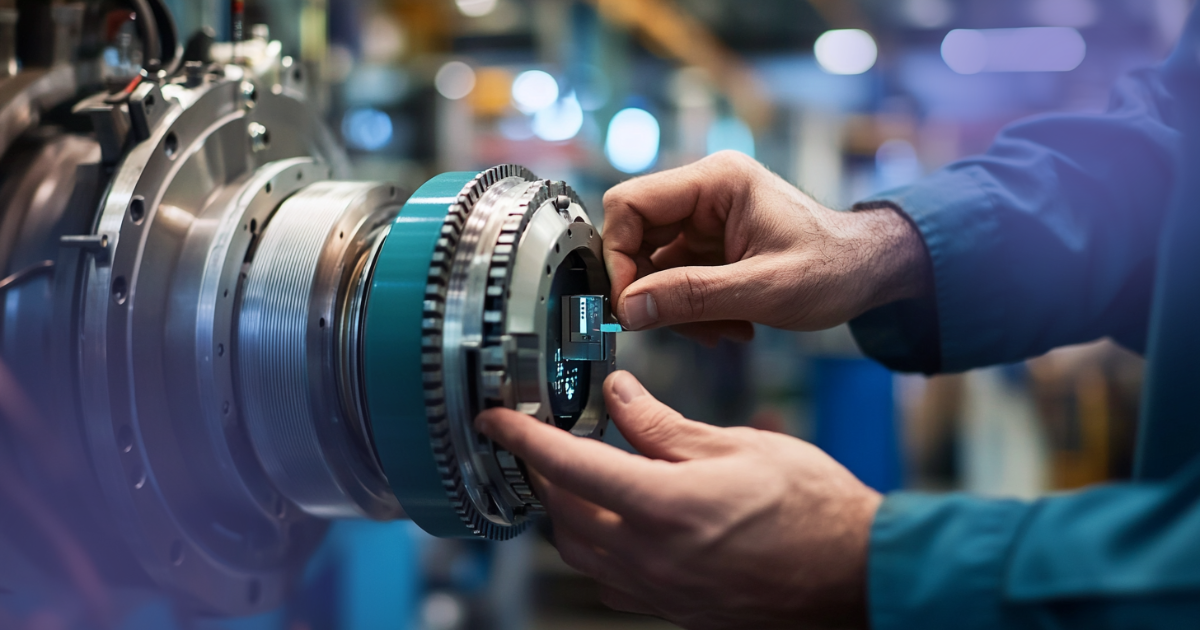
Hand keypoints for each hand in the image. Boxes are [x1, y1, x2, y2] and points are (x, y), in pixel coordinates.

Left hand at [476, 371, 881, 629]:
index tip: (496, 419)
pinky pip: (608, 580)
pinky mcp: (671, 608)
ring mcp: (657, 590)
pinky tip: (614, 523)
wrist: (855, 575)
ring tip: (576, 475)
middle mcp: (648, 556)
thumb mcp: (735, 445)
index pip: (567, 467)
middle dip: (542, 473)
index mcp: (661, 507)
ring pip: (578, 550)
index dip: (523, 438)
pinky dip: (595, 547)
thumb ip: (663, 424)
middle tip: (543, 439)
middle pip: (561, 512)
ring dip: (564, 511)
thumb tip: (618, 395)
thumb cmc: (811, 508)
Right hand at [602, 150, 930, 344]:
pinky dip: (690, 310)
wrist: (871, 273)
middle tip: (668, 326)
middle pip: (636, 236)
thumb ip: (692, 297)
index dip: (618, 255)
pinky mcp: (710, 246)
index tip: (627, 304)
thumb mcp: (764, 289)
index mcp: (717, 181)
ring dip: (674, 307)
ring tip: (717, 331)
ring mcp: (706, 220)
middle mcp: (705, 193)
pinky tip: (726, 327)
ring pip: (653, 265)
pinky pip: (675, 279)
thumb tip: (629, 310)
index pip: (631, 204)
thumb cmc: (835, 268)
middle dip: (648, 289)